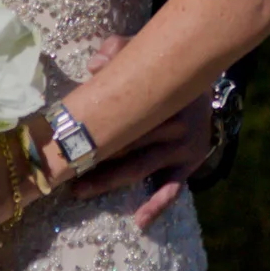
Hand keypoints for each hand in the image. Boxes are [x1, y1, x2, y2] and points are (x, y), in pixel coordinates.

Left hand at [68, 36, 210, 229]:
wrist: (207, 82)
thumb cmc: (166, 68)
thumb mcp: (147, 49)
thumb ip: (119, 50)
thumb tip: (93, 66)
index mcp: (159, 95)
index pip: (121, 112)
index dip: (92, 125)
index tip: (64, 137)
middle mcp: (171, 123)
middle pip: (125, 144)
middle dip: (92, 157)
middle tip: (62, 170)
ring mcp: (181, 146)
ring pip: (139, 167)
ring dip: (108, 181)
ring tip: (79, 191)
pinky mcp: (190, 163)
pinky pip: (173, 188)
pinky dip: (157, 205)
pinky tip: (140, 221)